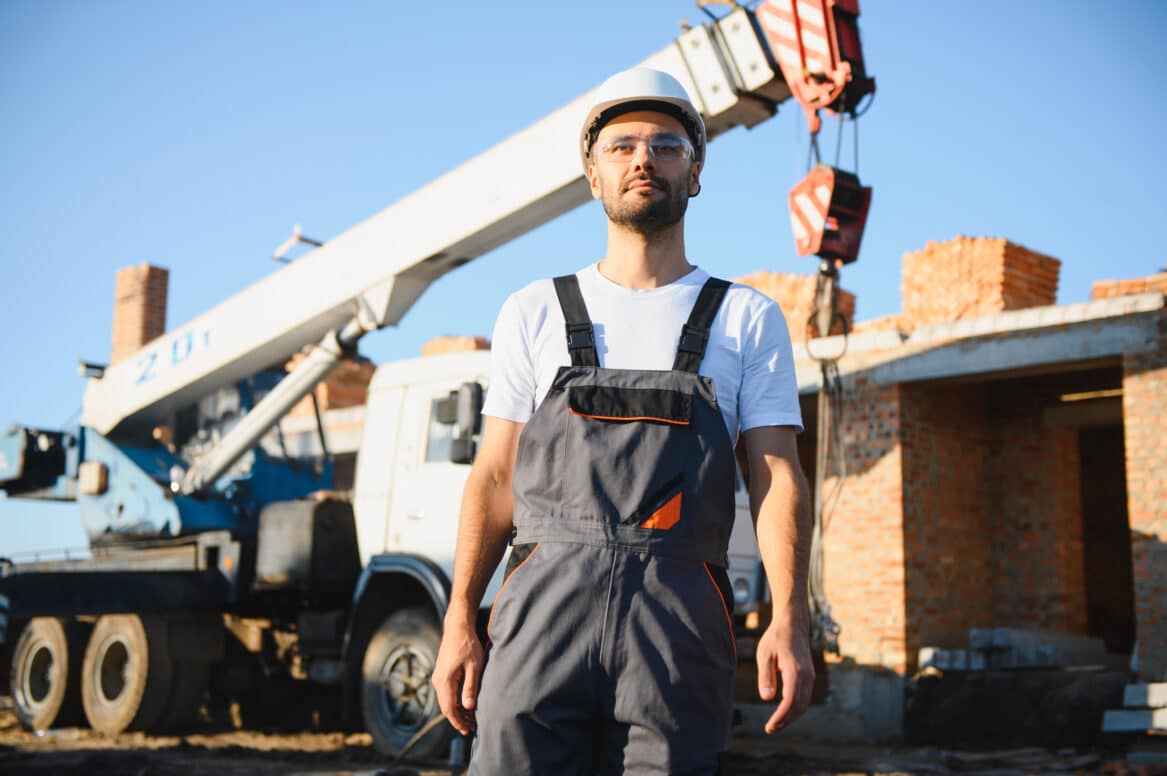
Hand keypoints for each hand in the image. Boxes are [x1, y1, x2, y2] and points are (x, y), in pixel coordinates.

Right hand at [432, 616, 483, 734]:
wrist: (457, 627)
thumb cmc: (468, 644)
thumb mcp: (474, 666)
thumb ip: (470, 687)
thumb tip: (469, 708)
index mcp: (445, 680)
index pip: (449, 709)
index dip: (458, 722)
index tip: (468, 730)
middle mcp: (438, 681)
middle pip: (445, 707)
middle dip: (458, 719)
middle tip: (472, 728)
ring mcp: (438, 677)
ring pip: (445, 701)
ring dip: (457, 711)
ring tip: (471, 719)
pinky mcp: (441, 674)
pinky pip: (446, 693)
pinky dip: (454, 702)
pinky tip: (465, 705)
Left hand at [756, 620, 813, 732]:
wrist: (793, 624)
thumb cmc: (776, 638)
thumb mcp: (765, 654)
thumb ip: (765, 676)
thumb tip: (766, 699)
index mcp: (795, 671)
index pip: (790, 701)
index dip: (780, 717)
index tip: (769, 727)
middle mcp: (806, 676)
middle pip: (799, 706)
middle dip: (785, 720)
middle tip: (770, 729)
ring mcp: (810, 676)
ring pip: (804, 703)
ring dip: (791, 716)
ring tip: (776, 723)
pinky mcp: (810, 676)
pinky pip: (805, 696)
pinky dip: (796, 707)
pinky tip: (784, 711)